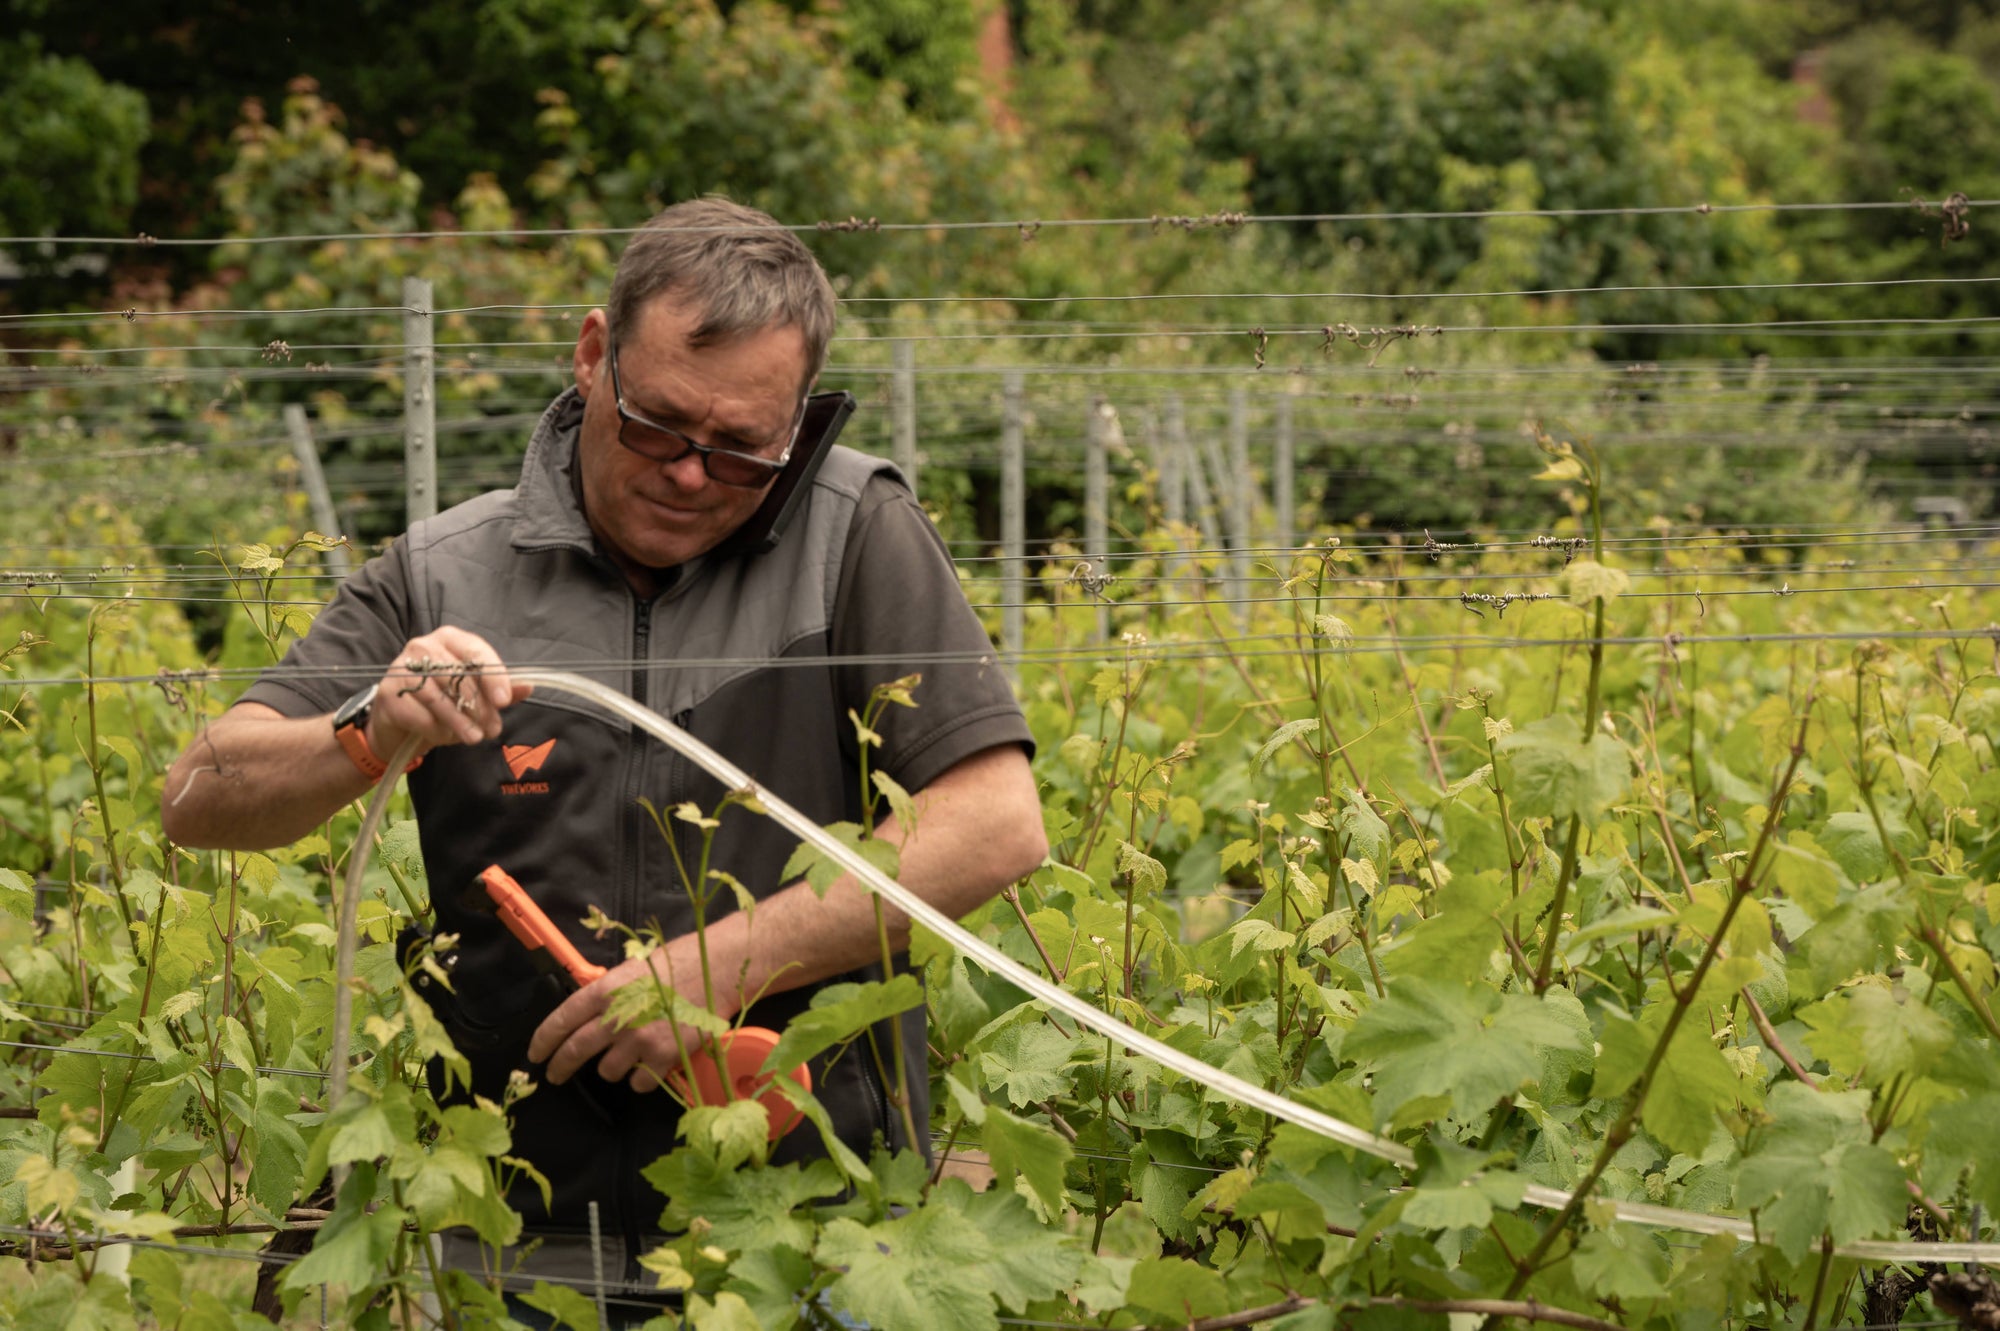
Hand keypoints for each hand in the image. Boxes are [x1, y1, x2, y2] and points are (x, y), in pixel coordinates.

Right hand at [367, 626, 531, 754]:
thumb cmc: (441, 702)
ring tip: (474, 737)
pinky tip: (444, 736)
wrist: (398, 720)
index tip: (504, 701)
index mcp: (449, 639)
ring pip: (439, 696)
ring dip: (460, 721)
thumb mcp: (473, 695)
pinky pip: (418, 713)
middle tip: (492, 728)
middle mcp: (423, 646)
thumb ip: (500, 691)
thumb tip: (528, 687)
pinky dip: (436, 728)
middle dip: (480, 707)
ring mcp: (401, 667)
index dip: (493, 676)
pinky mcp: (388, 693)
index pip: (475, 652)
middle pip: (458, 676)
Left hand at [527, 943, 730, 1093]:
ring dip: (612, 1067)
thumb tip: (587, 1014)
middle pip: (575, 1051)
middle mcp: (618, 1017)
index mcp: (606, 990)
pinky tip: (651, 1062)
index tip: (536, 1054)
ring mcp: (641, 1040)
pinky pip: (640, 1083)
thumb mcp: (632, 969)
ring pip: (608, 1071)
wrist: (718, 968)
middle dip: (560, 1067)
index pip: (562, 1019)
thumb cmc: (677, 962)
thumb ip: (608, 994)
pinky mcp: (665, 1057)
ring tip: (627, 1055)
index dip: (544, 1040)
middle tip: (555, 1075)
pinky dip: (642, 1077)